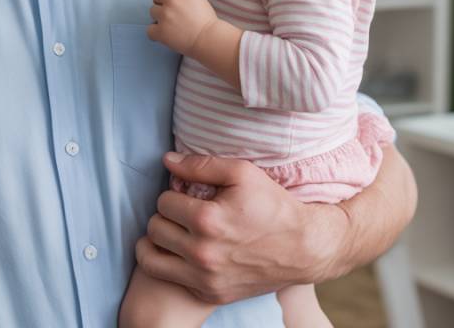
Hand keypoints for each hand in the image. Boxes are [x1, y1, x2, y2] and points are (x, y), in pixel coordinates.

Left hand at [134, 153, 349, 303]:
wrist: (303, 248)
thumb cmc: (273, 205)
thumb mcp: (242, 173)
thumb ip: (200, 165)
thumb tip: (167, 160)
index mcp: (208, 220)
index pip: (163, 201)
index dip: (175, 193)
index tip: (189, 195)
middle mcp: (202, 253)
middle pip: (154, 227)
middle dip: (166, 216)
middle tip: (184, 213)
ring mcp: (205, 277)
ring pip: (150, 256)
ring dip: (160, 240)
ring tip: (177, 231)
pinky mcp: (209, 293)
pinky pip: (166, 277)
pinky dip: (168, 263)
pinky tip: (183, 252)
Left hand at [147, 0, 217, 56]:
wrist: (209, 40)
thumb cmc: (208, 23)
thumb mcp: (199, 0)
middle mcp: (173, 0)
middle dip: (161, 2)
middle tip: (170, 13)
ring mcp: (165, 15)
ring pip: (152, 11)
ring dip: (159, 17)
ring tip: (171, 26)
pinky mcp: (160, 30)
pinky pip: (149, 29)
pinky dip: (155, 33)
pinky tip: (165, 35)